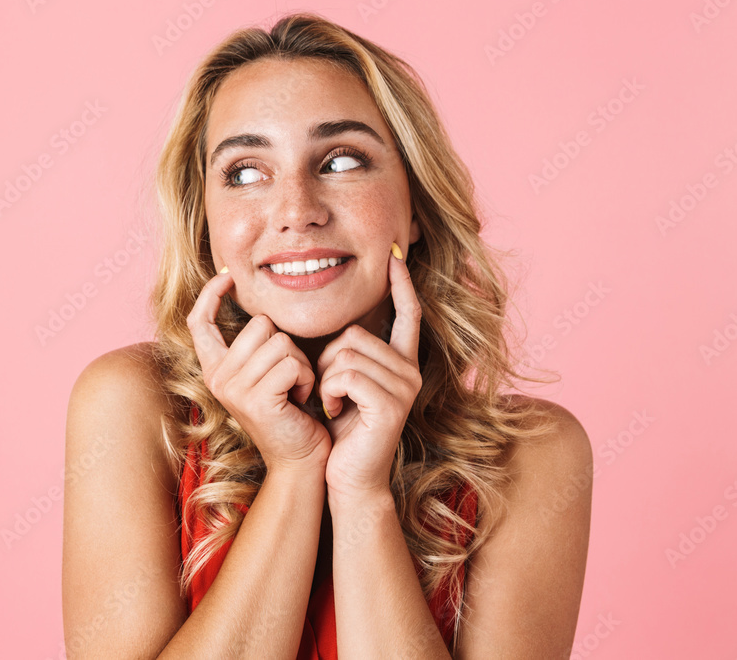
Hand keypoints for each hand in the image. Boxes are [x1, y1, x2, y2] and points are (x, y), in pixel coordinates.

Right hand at [186, 269, 331, 473]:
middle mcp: (217, 378)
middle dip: (287, 346)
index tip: (226, 274)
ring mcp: (233, 389)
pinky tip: (302, 399)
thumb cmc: (291, 414)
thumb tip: (258, 308)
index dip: (211, 294)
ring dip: (300, 364)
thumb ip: (255, 346)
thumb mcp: (266, 375)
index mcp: (215, 369)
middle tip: (290, 380)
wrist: (301, 461)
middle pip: (260, 324)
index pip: (199, 322)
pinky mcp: (256, 399)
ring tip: (295, 391)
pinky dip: (306, 378)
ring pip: (280, 342)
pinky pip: (290, 364)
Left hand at [317, 248, 422, 497]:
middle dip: (328, 359)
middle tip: (329, 390)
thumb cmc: (342, 432)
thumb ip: (348, 354)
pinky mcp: (391, 405)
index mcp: (401, 363)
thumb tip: (340, 324)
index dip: (401, 285)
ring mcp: (404, 388)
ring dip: (326, 378)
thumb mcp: (344, 384)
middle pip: (356, 334)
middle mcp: (410, 371)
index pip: (408, 314)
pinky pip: (346, 375)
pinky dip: (330, 391)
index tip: (394, 258)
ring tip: (332, 403)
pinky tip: (334, 411)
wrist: (349, 478)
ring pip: (347, 354)